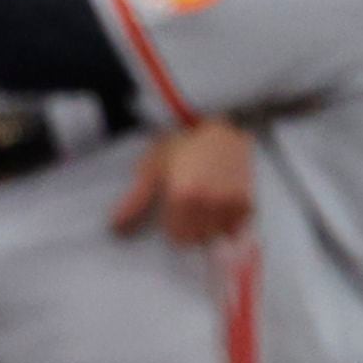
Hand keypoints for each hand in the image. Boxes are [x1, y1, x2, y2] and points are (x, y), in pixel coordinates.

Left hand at [111, 118, 255, 244]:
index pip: (179, 239)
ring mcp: (232, 202)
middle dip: (193, 230)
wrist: (217, 123)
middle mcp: (210, 201)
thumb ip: (135, 200)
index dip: (174, 231)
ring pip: (219, 234)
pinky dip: (230, 220)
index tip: (173, 218)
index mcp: (184, 195)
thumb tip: (115, 227)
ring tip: (207, 204)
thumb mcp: (152, 167)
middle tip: (190, 210)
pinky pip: (237, 226)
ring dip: (212, 227)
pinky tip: (222, 202)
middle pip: (199, 239)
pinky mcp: (248, 200)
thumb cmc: (179, 143)